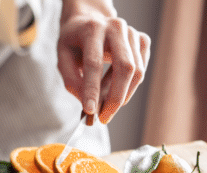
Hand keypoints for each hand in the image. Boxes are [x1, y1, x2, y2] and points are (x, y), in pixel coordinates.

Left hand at [58, 0, 150, 122]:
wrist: (89, 21)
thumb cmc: (74, 43)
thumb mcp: (63, 60)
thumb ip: (72, 82)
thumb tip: (88, 106)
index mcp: (92, 28)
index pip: (94, 63)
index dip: (93, 89)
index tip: (91, 111)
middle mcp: (115, 27)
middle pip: (124, 68)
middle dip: (115, 98)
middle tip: (104, 118)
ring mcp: (132, 33)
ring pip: (136, 73)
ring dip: (121, 95)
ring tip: (104, 103)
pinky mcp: (142, 41)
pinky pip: (141, 72)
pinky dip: (129, 87)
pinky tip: (113, 88)